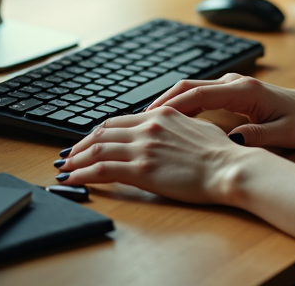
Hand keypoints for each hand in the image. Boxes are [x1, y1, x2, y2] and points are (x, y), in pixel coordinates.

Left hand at [58, 107, 240, 203]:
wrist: (229, 167)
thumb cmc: (221, 152)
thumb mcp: (197, 128)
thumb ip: (177, 127)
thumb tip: (170, 133)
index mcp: (162, 114)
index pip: (120, 120)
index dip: (99, 132)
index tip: (88, 142)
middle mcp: (149, 126)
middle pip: (103, 132)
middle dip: (81, 145)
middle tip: (69, 155)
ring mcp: (144, 147)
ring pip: (97, 149)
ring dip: (76, 159)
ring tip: (65, 168)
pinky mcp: (141, 170)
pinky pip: (101, 170)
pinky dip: (82, 174)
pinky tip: (72, 180)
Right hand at [148, 72, 294, 148]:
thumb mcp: (286, 135)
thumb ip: (259, 137)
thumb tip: (233, 142)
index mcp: (245, 90)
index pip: (201, 93)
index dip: (174, 105)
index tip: (151, 118)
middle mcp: (236, 82)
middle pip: (190, 86)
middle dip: (163, 101)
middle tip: (138, 121)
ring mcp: (233, 84)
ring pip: (192, 88)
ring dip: (170, 103)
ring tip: (145, 122)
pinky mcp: (232, 91)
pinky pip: (200, 94)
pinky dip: (182, 104)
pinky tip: (169, 121)